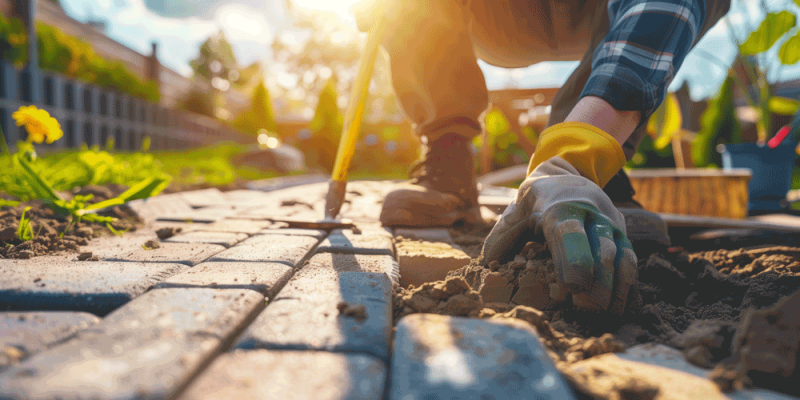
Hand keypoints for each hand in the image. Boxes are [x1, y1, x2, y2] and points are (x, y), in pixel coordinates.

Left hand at [480, 157, 637, 313]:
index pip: (569, 233)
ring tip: (604, 316)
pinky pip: (631, 261)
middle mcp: (591, 214)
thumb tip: (490, 263)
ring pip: (621, 257)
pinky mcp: (622, 234)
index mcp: (560, 208)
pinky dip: (629, 286)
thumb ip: (503, 237)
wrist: (566, 177)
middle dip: (598, 283)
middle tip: (587, 311)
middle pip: (601, 250)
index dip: (573, 260)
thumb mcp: (515, 212)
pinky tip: (623, 309)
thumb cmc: (534, 203)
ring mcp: (610, 224)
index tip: (572, 288)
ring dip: (615, 289)